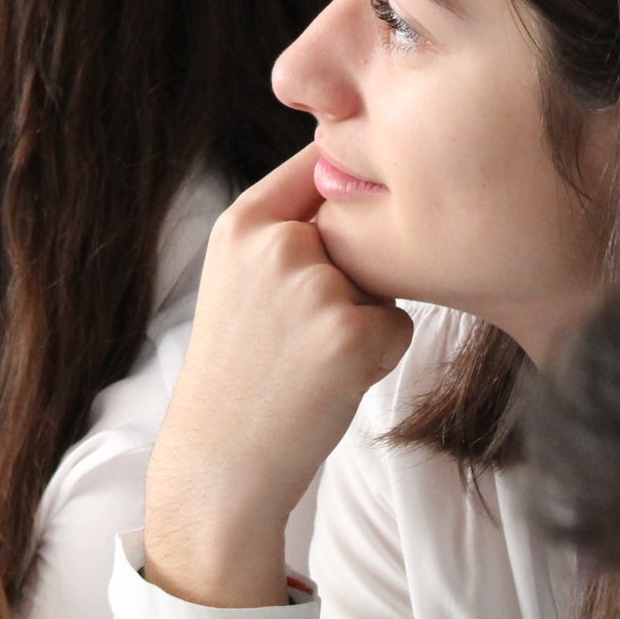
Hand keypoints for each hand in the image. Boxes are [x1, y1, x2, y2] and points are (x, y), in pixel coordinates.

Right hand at [141, 146, 413, 608]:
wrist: (221, 458)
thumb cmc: (240, 367)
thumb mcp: (238, 274)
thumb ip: (286, 224)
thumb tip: (366, 179)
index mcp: (244, 220)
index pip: (319, 160)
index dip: (346, 185)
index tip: (346, 214)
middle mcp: (277, 242)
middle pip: (360, 229)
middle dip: (352, 272)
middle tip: (297, 327)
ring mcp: (313, 286)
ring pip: (383, 280)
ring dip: (365, 315)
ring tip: (309, 355)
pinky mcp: (350, 333)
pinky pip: (398, 326)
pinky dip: (378, 355)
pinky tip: (329, 379)